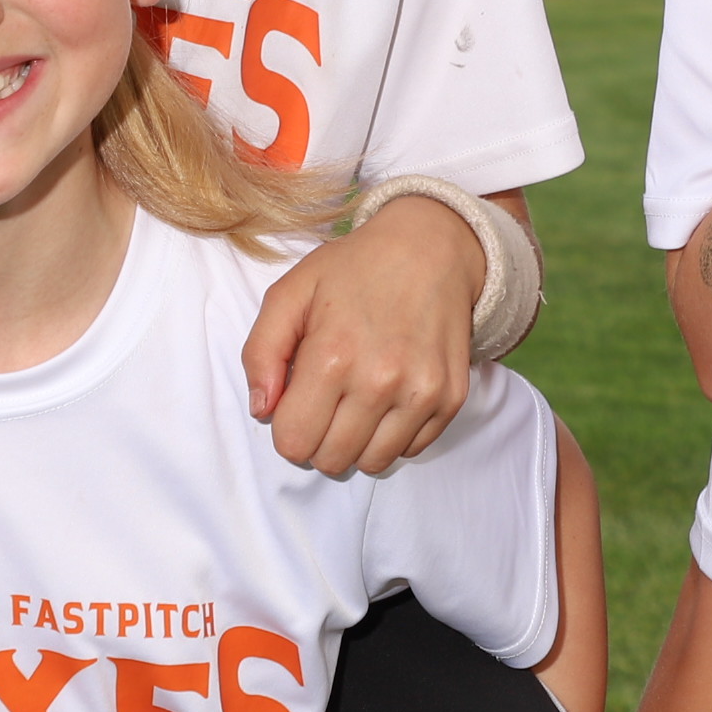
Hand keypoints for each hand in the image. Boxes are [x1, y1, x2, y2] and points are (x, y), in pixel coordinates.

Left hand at [243, 199, 480, 477]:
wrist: (429, 248)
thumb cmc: (352, 270)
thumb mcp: (289, 293)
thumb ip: (260, 353)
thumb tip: (262, 411)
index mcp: (332, 356)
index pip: (293, 442)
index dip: (287, 428)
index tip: (297, 403)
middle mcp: (380, 381)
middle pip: (331, 460)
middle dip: (319, 439)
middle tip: (327, 402)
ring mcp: (421, 392)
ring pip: (373, 463)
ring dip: (358, 442)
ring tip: (358, 402)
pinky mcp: (451, 398)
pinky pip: (411, 450)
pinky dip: (395, 435)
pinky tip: (390, 398)